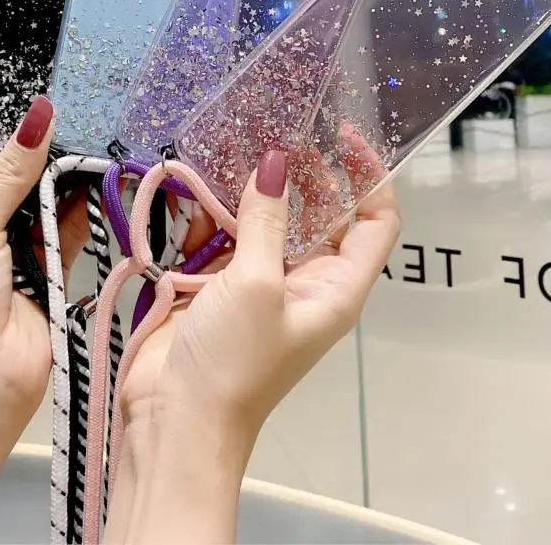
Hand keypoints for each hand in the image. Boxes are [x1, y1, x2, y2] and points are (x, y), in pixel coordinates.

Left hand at [0, 96, 88, 444]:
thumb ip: (10, 173)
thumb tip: (40, 114)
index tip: (22, 94)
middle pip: (10, 178)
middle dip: (36, 151)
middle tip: (70, 107)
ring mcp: (17, 249)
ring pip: (44, 201)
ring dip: (64, 176)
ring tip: (92, 130)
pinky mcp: (52, 269)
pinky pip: (71, 228)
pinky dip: (85, 206)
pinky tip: (102, 172)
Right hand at [121, 124, 400, 452]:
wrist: (175, 420)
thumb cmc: (233, 361)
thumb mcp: (256, 283)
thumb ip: (266, 218)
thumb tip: (277, 160)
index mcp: (336, 287)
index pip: (375, 221)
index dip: (369, 175)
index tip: (341, 135)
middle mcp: (305, 280)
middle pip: (318, 213)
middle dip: (303, 172)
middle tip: (276, 130)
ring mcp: (259, 281)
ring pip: (266, 219)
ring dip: (250, 186)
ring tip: (233, 142)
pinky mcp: (217, 284)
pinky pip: (223, 235)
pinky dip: (211, 210)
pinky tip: (193, 181)